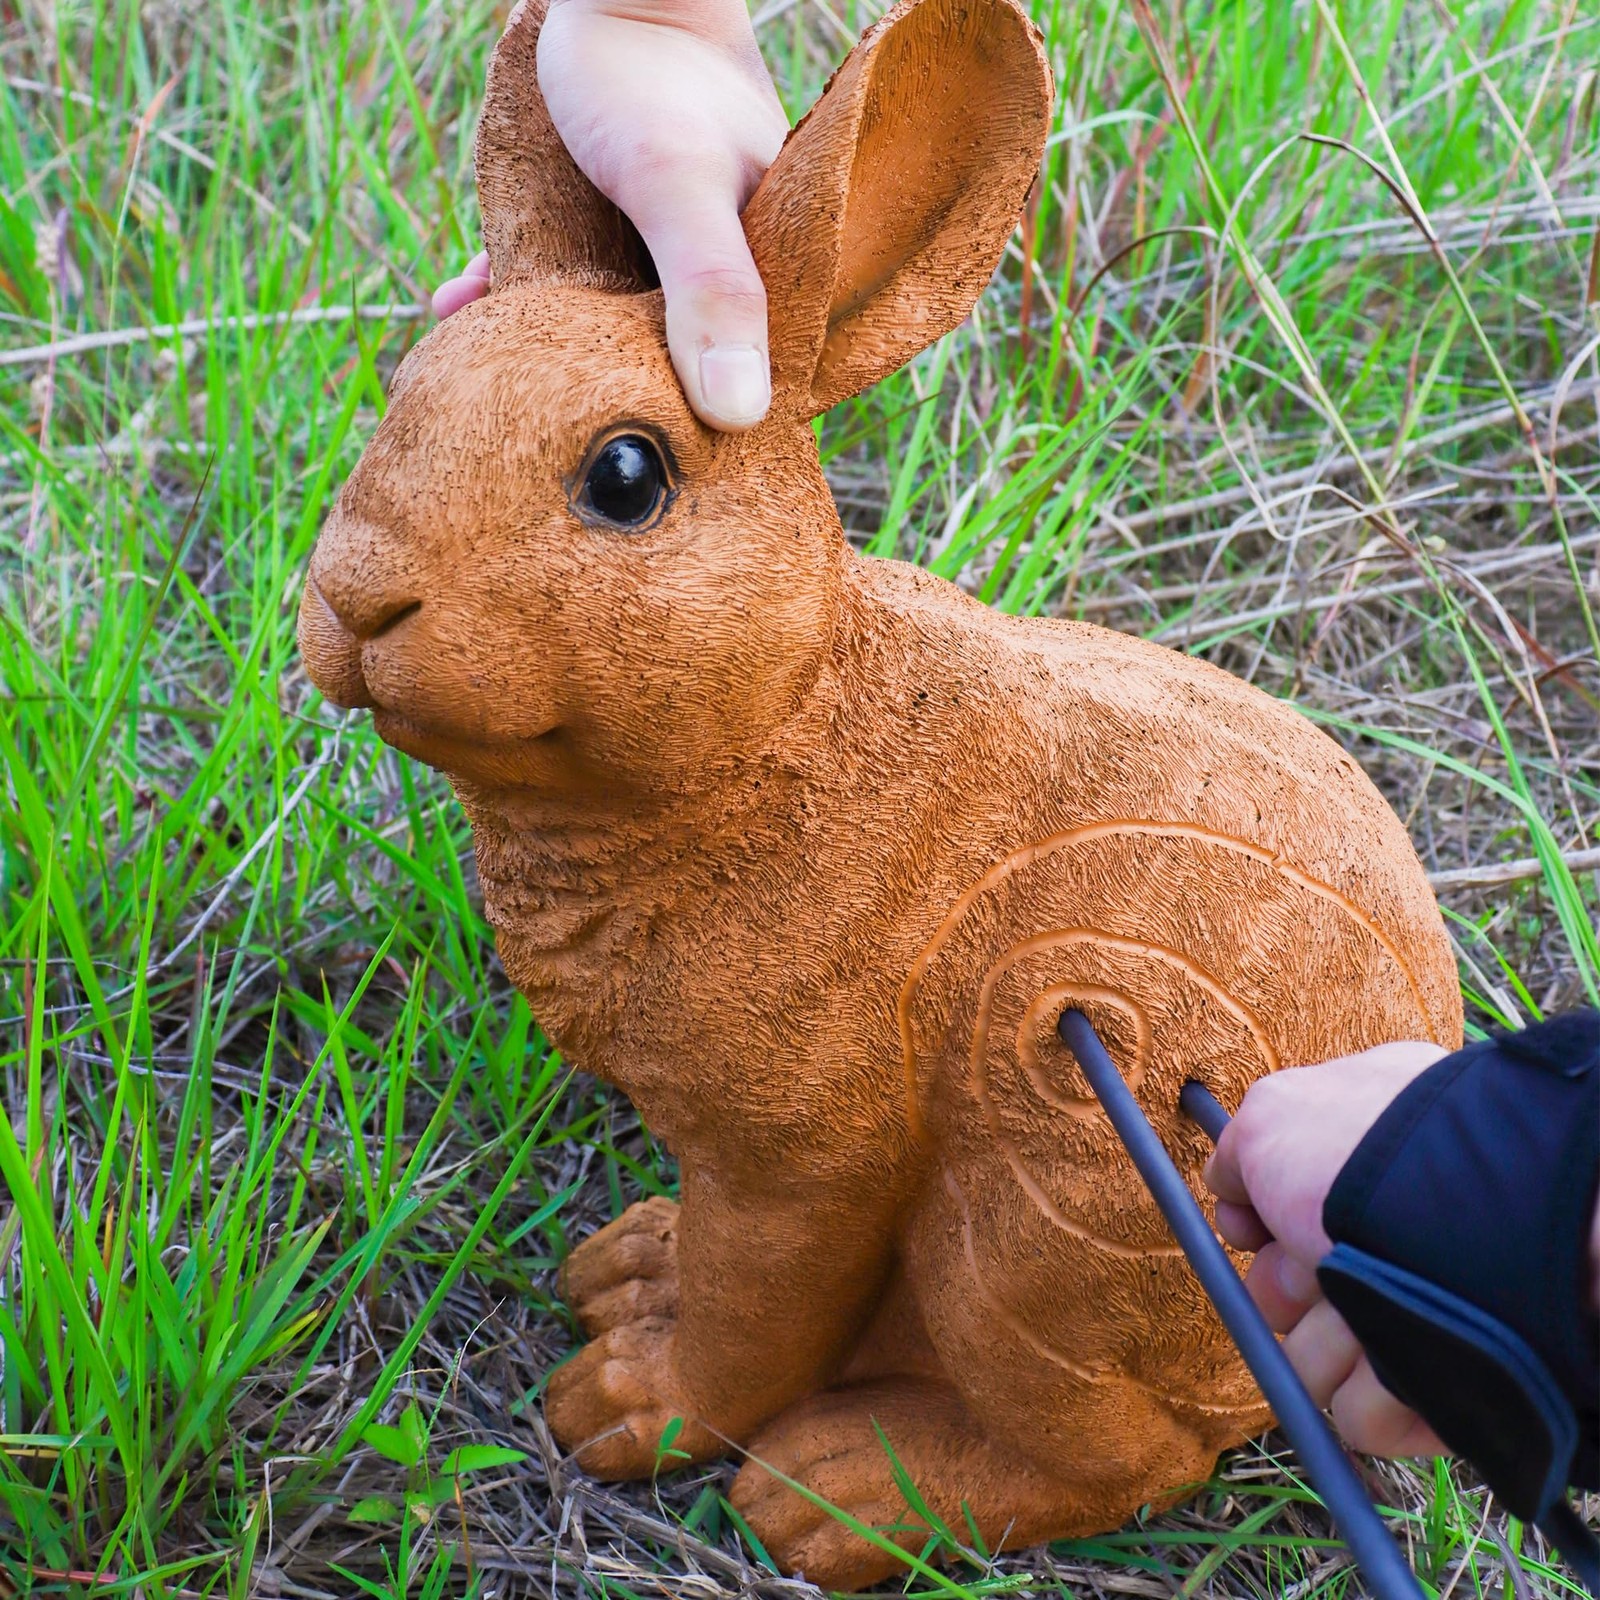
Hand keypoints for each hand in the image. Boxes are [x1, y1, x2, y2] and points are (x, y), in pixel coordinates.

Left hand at [435, 0, 787, 431]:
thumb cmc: (647, 74)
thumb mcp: (675, 188)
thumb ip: (712, 296)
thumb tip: (740, 417)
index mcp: (784, 277)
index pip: (767, 383)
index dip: (719, 437)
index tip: (658, 467)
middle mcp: (736, 275)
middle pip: (686, 367)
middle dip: (623, 398)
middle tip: (558, 434)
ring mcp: (672, 256)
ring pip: (621, 331)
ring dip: (559, 353)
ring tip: (497, 372)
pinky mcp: (617, 231)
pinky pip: (572, 281)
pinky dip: (517, 292)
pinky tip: (461, 302)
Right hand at [1203, 1041, 1450, 1457]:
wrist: (1483, 1223)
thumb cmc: (1371, 1158)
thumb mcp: (1272, 1117)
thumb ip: (1239, 1149)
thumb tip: (1232, 1188)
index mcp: (1361, 1169)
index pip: (1277, 1218)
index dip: (1254, 1228)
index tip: (1253, 1230)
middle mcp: (1388, 1239)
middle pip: (1286, 1294)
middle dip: (1285, 1287)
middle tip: (1313, 1269)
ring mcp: (1414, 1311)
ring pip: (1314, 1359)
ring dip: (1325, 1338)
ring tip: (1362, 1308)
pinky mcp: (1439, 1387)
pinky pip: (1364, 1414)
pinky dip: (1371, 1391)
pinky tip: (1394, 1358)